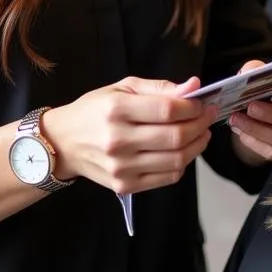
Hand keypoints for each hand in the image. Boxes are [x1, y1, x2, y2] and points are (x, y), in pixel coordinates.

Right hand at [42, 78, 217, 194]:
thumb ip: (160, 88)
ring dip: (197, 146)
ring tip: (202, 133)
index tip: (203, 103)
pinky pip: (167, 177)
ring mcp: (121, 166)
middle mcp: (118, 140)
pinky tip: (184, 150)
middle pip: (175, 137)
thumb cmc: (95, 110)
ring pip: (176, 160)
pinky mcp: (124, 185)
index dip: (193, 107)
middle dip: (200, 125)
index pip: (168, 110)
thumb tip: (194, 87)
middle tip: (209, 116)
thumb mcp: (123, 87)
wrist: (63, 143)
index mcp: (116, 109)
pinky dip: (183, 164)